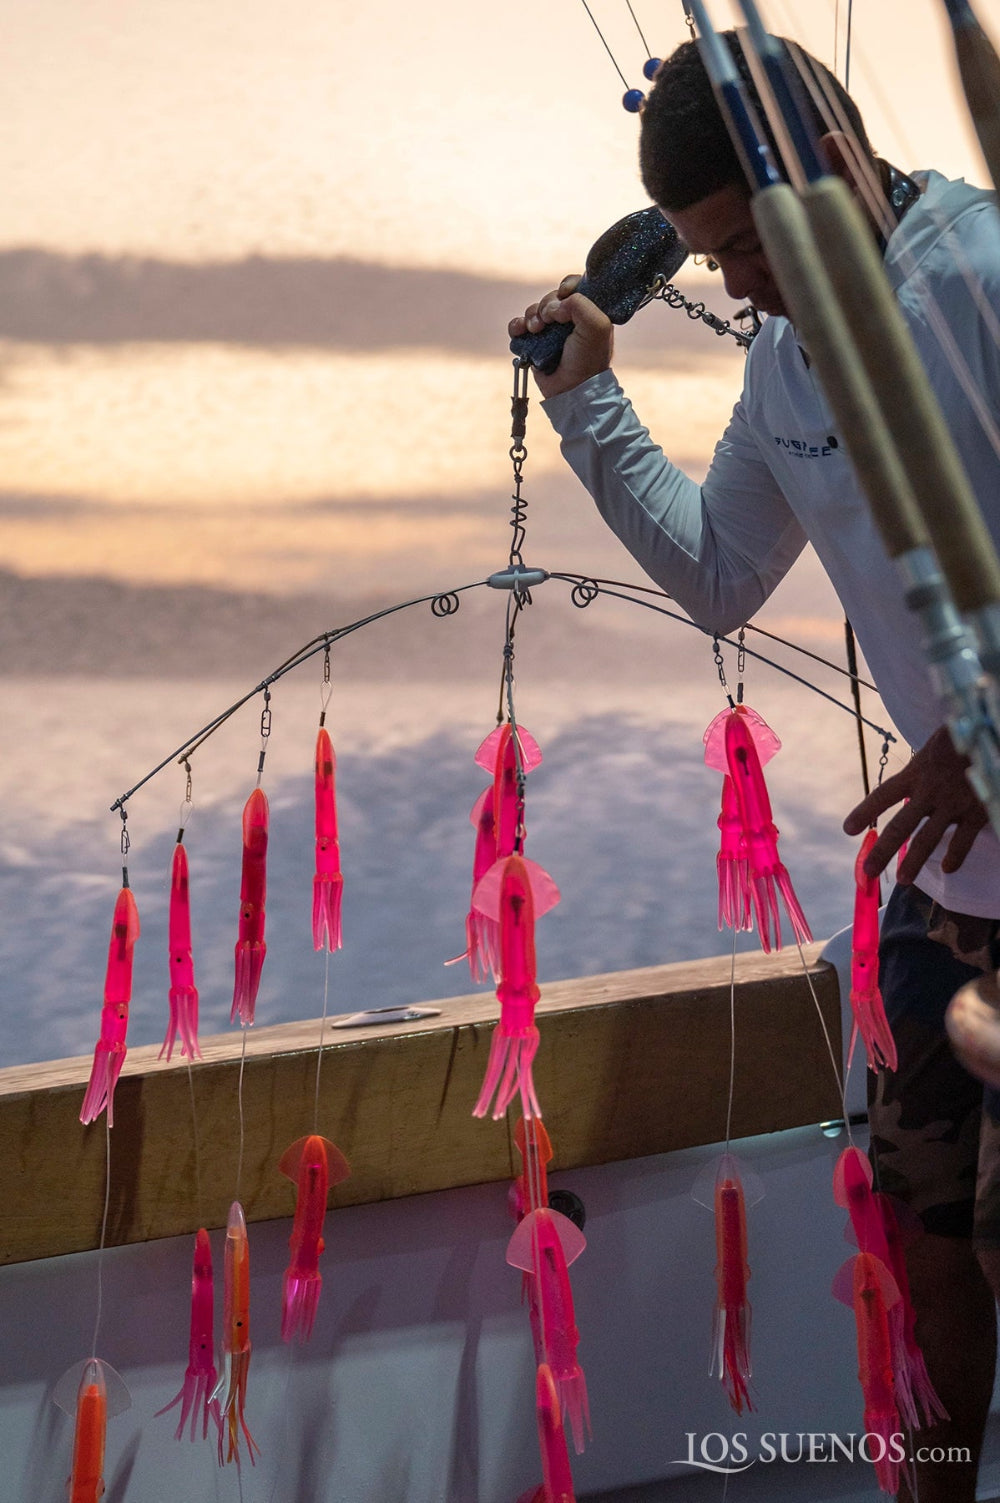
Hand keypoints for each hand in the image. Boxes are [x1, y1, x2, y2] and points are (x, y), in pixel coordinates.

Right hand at [507, 275, 613, 397]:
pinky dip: (517, 326)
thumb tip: (554, 306)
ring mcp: (550, 331)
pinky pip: (519, 326)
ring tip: (536, 330)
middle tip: (548, 321)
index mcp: (588, 312)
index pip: (575, 286)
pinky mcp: (534, 343)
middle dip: (546, 305)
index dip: (567, 285)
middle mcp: (569, 319)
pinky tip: (521, 332)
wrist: (572, 389)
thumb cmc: (588, 359)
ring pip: (534, 310)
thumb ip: (579, 303)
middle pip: (551, 297)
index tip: (564, 293)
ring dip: (531, 316)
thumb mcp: (597, 326)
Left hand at [843, 724, 987, 883]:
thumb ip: (921, 767)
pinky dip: (955, 856)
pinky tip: (947, 869)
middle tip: (868, 871)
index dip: (864, 812)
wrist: (989, 733)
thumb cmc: (961, 735)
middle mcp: (929, 791)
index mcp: (915, 772)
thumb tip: (909, 782)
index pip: (883, 795)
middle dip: (882, 851)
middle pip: (900, 826)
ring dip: (914, 862)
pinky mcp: (977, 811)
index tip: (847, 830)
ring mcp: (953, 804)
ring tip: (902, 880)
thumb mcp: (933, 746)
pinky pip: (963, 840)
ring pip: (928, 839)